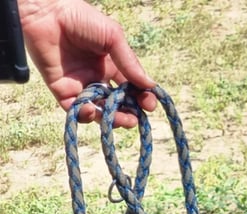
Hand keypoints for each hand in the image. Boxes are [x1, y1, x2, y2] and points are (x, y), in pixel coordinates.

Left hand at [19, 0, 156, 127]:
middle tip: (134, 119)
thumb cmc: (82, 19)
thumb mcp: (113, 37)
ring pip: (98, 111)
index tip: (149, 106)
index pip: (130, 89)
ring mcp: (79, 85)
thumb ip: (130, 63)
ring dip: (110, 118)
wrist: (47, 12)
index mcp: (111, 66)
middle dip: (127, 114)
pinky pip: (75, 109)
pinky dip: (85, 114)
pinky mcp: (61, 89)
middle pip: (115, 104)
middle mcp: (97, 78)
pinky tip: (92, 110)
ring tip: (119, 119)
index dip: (141, 99)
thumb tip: (150, 86)